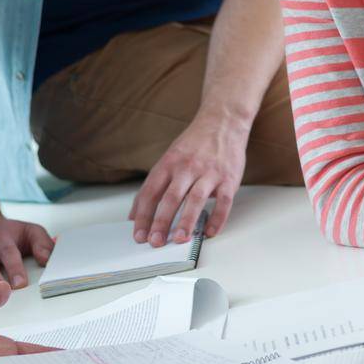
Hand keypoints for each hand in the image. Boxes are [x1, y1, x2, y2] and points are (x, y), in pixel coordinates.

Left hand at [130, 112, 245, 246]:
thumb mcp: (169, 158)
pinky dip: (217, 218)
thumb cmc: (194, 144)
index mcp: (169, 163)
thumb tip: (135, 213)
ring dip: (186, 221)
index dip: (143, 215)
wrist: (222, 121)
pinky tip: (209, 232)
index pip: (151, 191)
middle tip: (155, 242)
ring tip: (179, 240)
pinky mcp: (228, 178)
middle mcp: (187, 167)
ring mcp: (209, 172)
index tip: (139, 234)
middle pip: (171, 197)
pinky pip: (224, 201)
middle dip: (161, 221)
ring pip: (195, 199)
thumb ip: (154, 185)